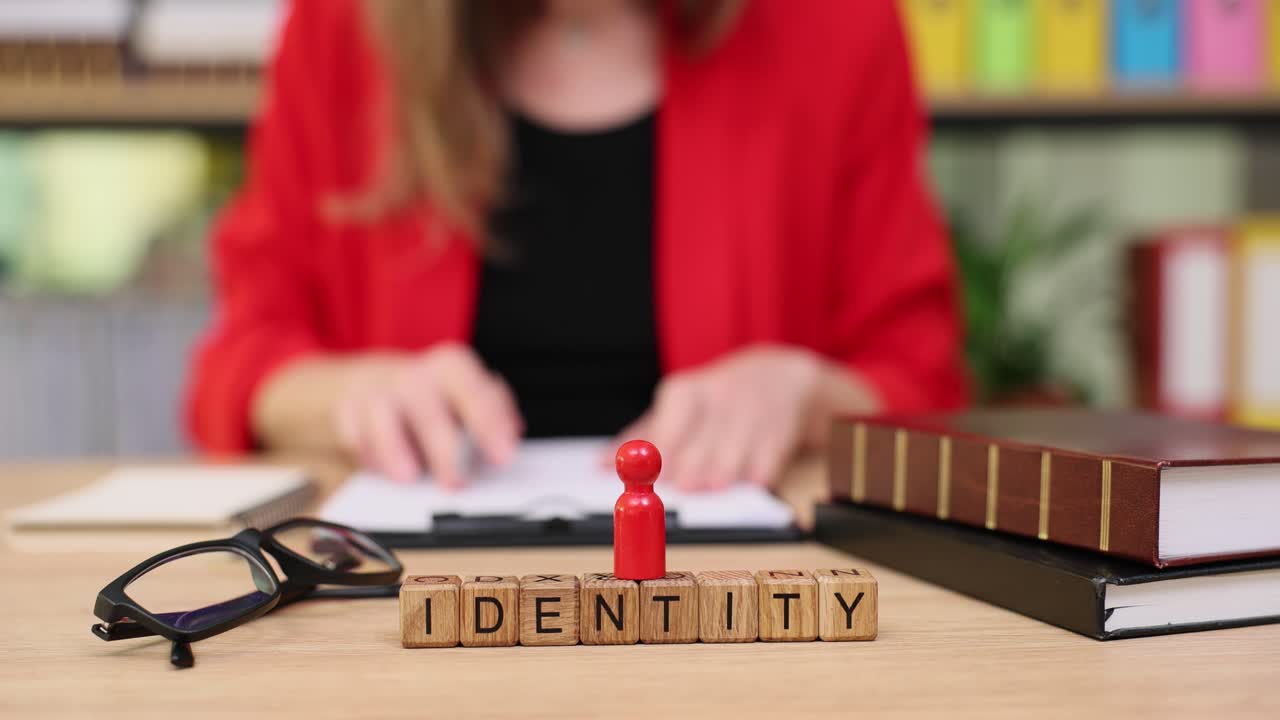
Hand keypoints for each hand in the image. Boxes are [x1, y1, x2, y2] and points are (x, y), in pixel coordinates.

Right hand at [333, 343, 522, 486]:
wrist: (373, 383)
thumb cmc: (432, 397)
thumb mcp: (467, 395)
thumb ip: (492, 412)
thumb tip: (511, 432)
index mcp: (452, 368)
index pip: (474, 390)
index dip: (489, 423)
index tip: (502, 455)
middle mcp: (415, 376)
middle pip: (428, 404)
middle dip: (444, 446)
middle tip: (457, 481)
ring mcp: (378, 392)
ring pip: (383, 414)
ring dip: (396, 448)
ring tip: (409, 477)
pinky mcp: (348, 411)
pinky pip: (352, 431)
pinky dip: (365, 452)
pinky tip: (379, 468)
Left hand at [613, 345, 828, 490]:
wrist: (778, 377)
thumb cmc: (716, 398)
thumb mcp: (678, 404)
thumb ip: (641, 435)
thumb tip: (601, 464)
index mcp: (687, 391)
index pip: (670, 422)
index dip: (662, 451)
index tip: (651, 476)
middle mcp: (719, 398)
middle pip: (701, 441)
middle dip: (691, 466)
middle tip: (681, 486)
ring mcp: (752, 416)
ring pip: (733, 452)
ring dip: (723, 472)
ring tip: (713, 486)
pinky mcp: (779, 434)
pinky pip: (766, 460)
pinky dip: (757, 475)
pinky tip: (750, 483)